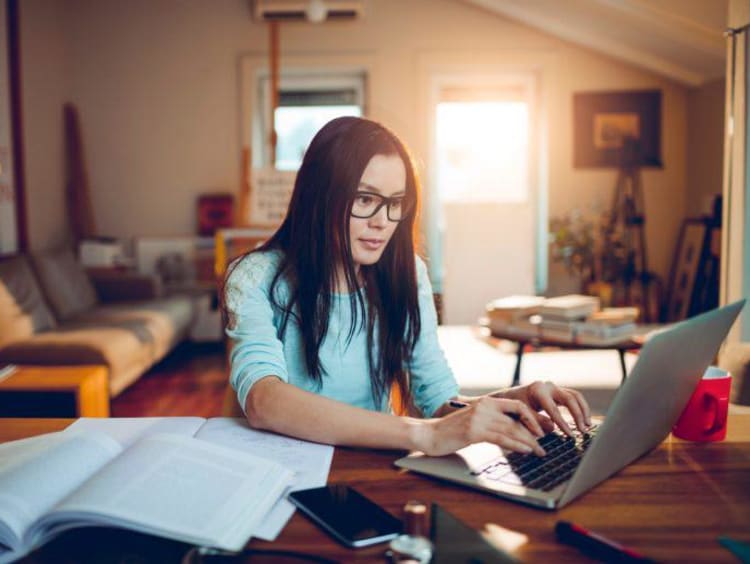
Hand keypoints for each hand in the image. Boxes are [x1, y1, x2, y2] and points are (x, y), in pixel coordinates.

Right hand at [414, 397, 546, 456]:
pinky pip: (501, 438)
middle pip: (517, 420)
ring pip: (512, 430)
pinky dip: (516, 445)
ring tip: (540, 452)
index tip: (543, 429)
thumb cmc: (452, 431)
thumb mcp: (475, 422)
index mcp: (486, 402)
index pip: (517, 406)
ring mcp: (479, 418)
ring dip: (529, 442)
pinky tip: (526, 450)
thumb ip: (493, 422)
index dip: (533, 417)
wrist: (429, 434)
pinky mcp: (474, 431)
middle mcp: (484, 407)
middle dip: (535, 433)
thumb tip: (517, 432)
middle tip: (547, 444)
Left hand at [498, 381, 591, 436]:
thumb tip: (552, 428)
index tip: (571, 436)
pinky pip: (574, 398)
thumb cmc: (514, 408)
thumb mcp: (521, 415)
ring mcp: (554, 387)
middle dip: (578, 415)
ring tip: (587, 426)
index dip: (563, 424)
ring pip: (575, 396)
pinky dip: (581, 408)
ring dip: (583, 411)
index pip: (554, 409)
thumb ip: (535, 421)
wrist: (510, 397)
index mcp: (537, 391)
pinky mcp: (558, 391)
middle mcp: (548, 386)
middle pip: (570, 399)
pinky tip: (584, 421)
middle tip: (583, 431)